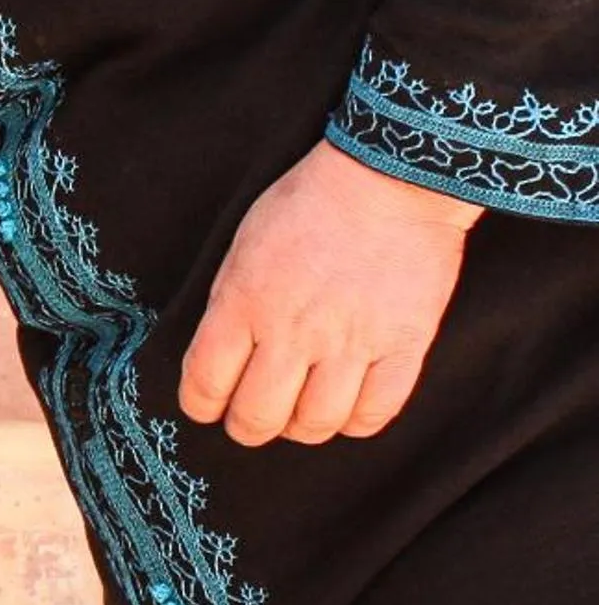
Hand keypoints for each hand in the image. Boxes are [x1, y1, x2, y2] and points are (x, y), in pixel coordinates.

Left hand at [179, 140, 480, 447]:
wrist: (390, 177)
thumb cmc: (309, 204)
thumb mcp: (243, 246)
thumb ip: (229, 306)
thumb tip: (216, 360)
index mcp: (244, 302)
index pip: (205, 384)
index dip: (201, 406)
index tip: (208, 405)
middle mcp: (294, 330)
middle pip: (258, 418)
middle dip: (248, 427)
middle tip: (254, 418)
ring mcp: (352, 342)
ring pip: (316, 424)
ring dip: (301, 428)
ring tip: (301, 412)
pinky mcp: (403, 345)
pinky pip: (375, 414)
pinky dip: (355, 422)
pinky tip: (348, 407)